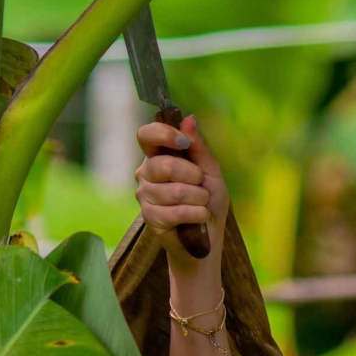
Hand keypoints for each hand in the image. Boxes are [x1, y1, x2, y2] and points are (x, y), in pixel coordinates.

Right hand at [134, 115, 228, 282]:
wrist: (208, 236)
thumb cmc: (208, 201)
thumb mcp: (210, 170)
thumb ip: (199, 147)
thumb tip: (189, 119)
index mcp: (159, 156)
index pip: (146, 134)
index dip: (164, 134)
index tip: (184, 143)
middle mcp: (146, 173)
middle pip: (163, 165)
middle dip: (192, 176)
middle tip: (201, 185)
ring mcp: (145, 196)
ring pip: (174, 191)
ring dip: (199, 199)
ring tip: (201, 205)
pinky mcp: (150, 218)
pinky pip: (175, 211)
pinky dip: (196, 214)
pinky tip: (198, 218)